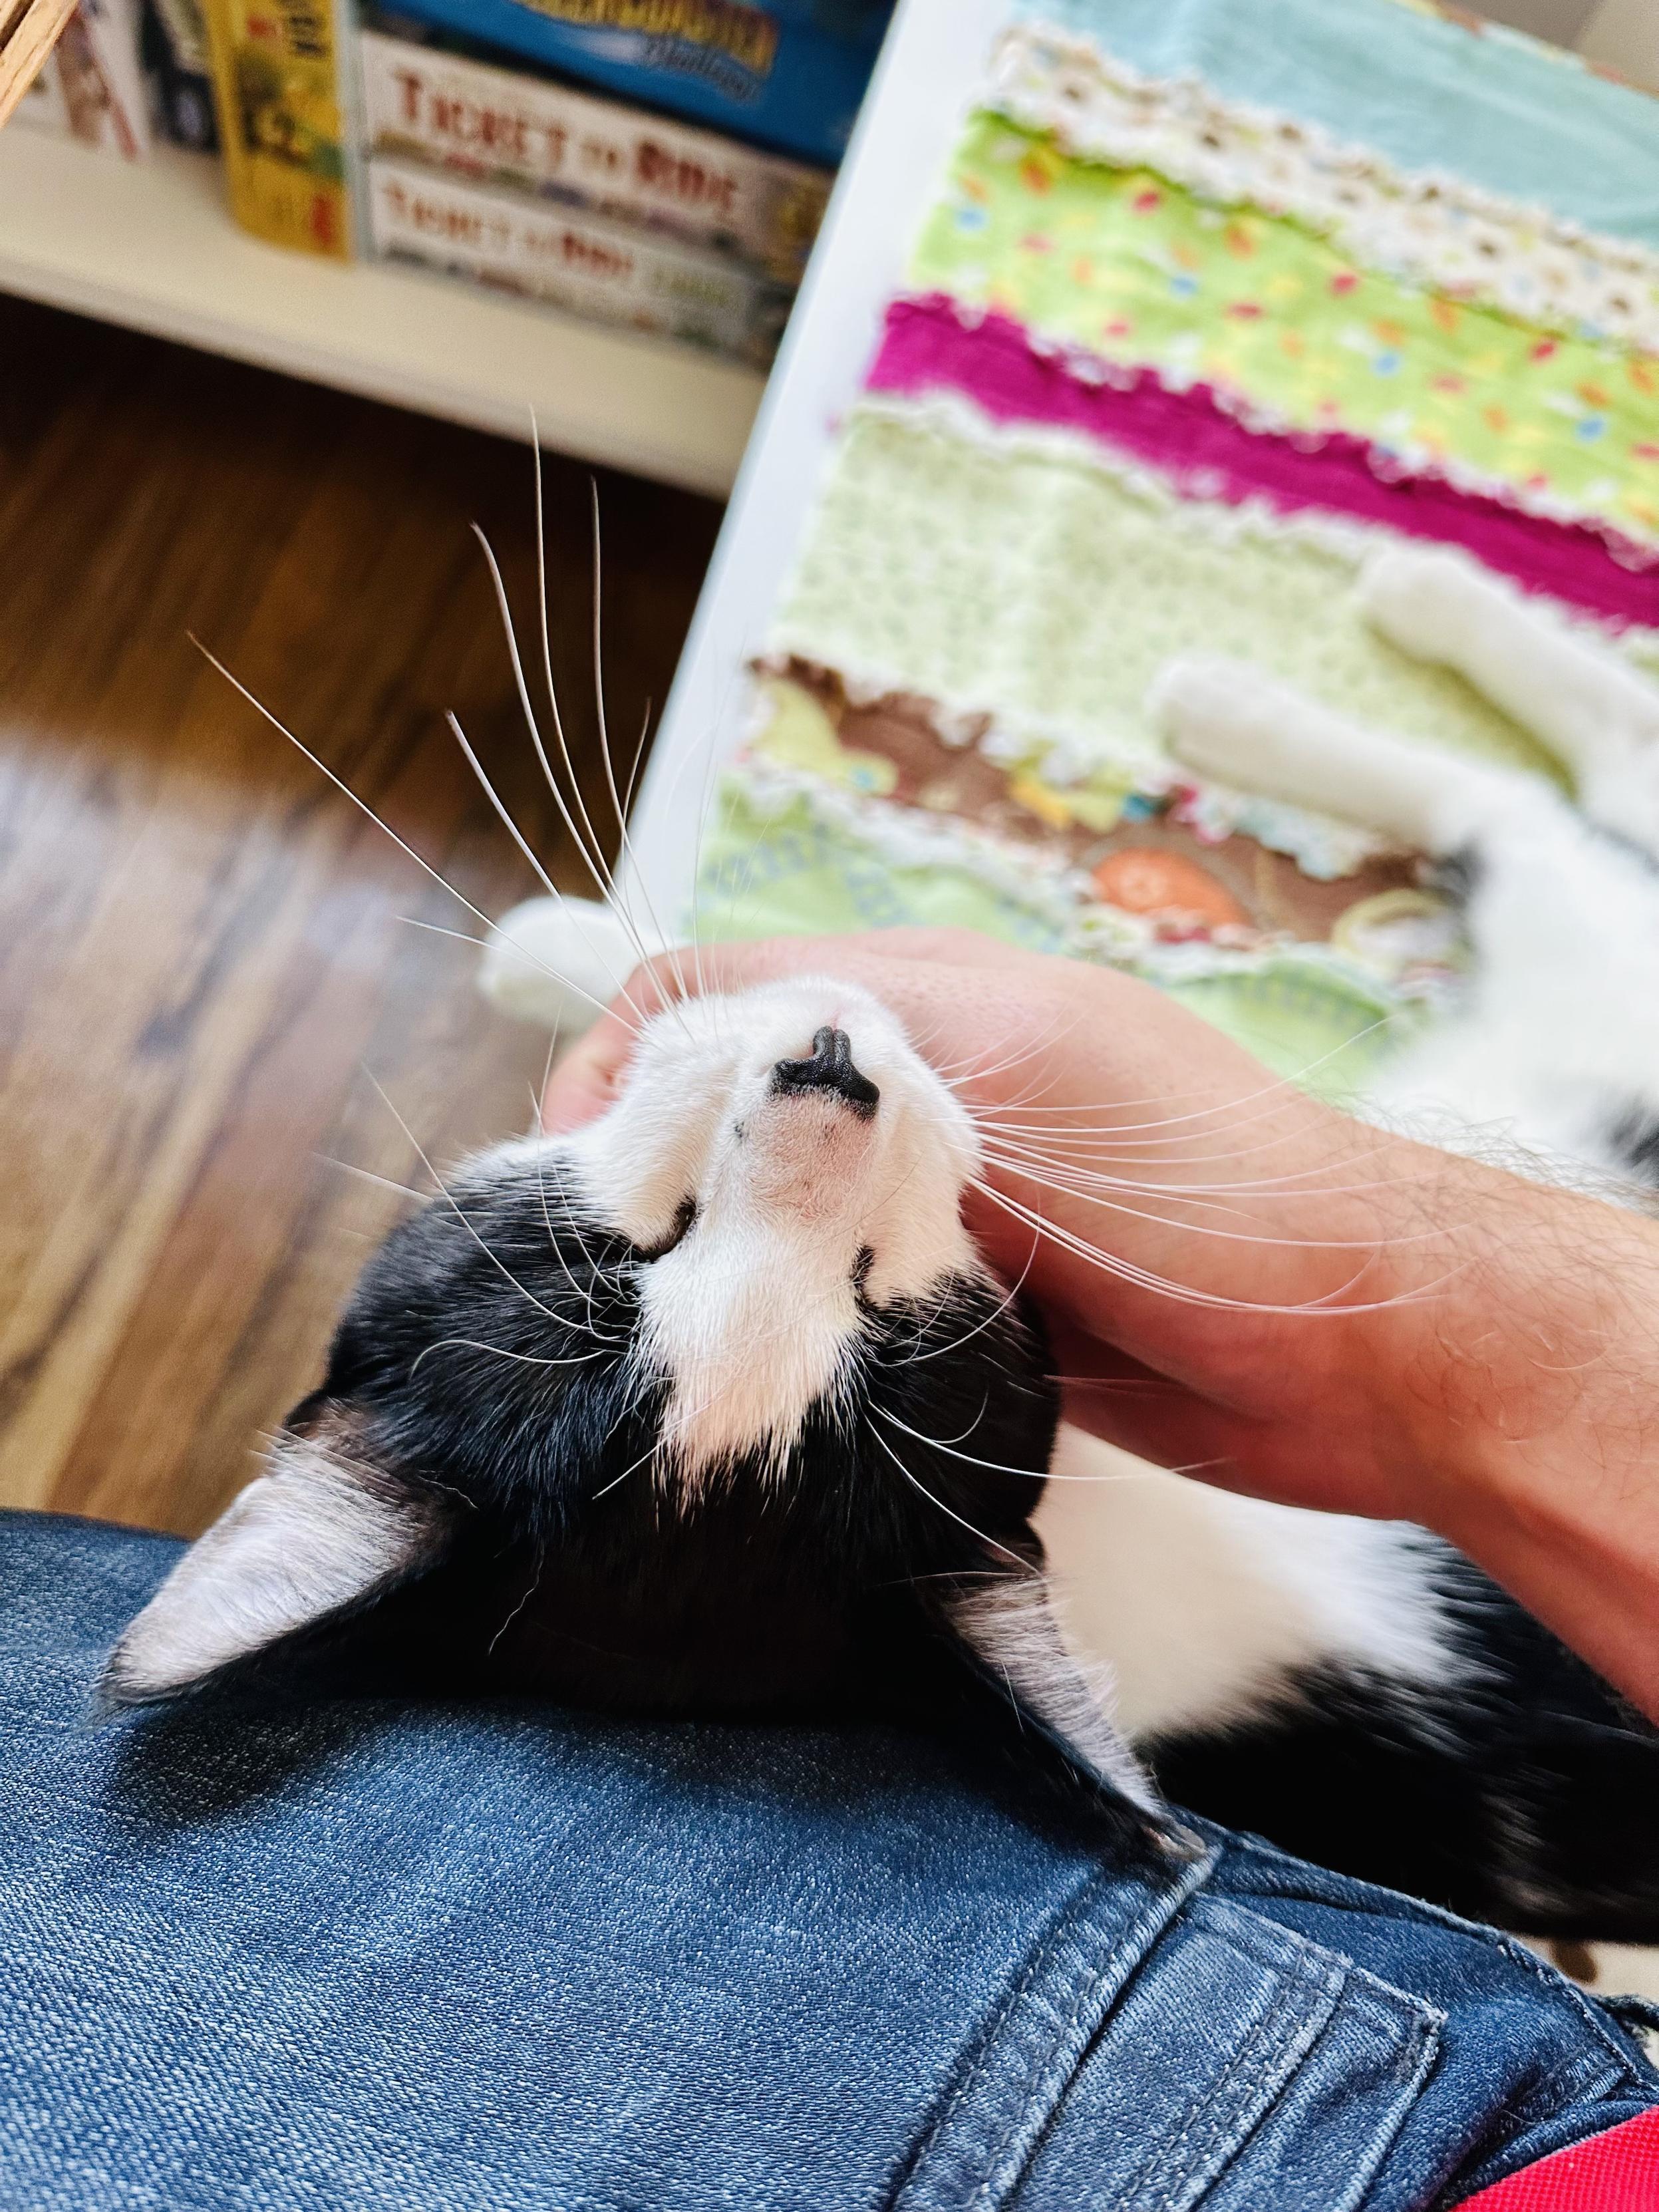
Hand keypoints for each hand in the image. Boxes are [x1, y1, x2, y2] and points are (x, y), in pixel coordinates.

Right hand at [542, 929, 1658, 1715]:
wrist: (1369, 1355)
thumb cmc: (1214, 1190)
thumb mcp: (1027, 1076)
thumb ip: (859, 1062)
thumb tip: (680, 1073)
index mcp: (930, 1004)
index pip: (718, 998)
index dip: (619, 1073)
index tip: (566, 1184)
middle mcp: (926, 1099)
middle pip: (734, 1116)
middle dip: (650, 1184)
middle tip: (592, 1290)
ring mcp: (944, 1212)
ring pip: (777, 1222)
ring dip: (717, 1275)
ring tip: (649, 1351)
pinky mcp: (967, 1317)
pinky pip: (841, 1315)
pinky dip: (790, 1344)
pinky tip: (754, 1393)